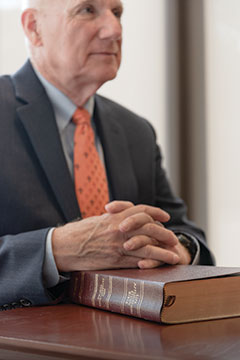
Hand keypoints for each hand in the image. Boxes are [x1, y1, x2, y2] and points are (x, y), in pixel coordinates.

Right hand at [52, 202, 179, 271]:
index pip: (142, 211)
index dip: (156, 213)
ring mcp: (118, 245)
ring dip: (163, 251)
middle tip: (173, 238)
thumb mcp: (99, 219)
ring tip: (174, 255)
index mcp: (115, 217)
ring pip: (147, 247)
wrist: (65, 246)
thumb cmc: (79, 232)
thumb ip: (115, 218)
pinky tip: (159, 265)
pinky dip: (150, 262)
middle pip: (149, 229)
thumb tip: (126, 217)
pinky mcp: (115, 260)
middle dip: (164, 233)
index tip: (165, 217)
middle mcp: (120, 229)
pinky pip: (137, 261)